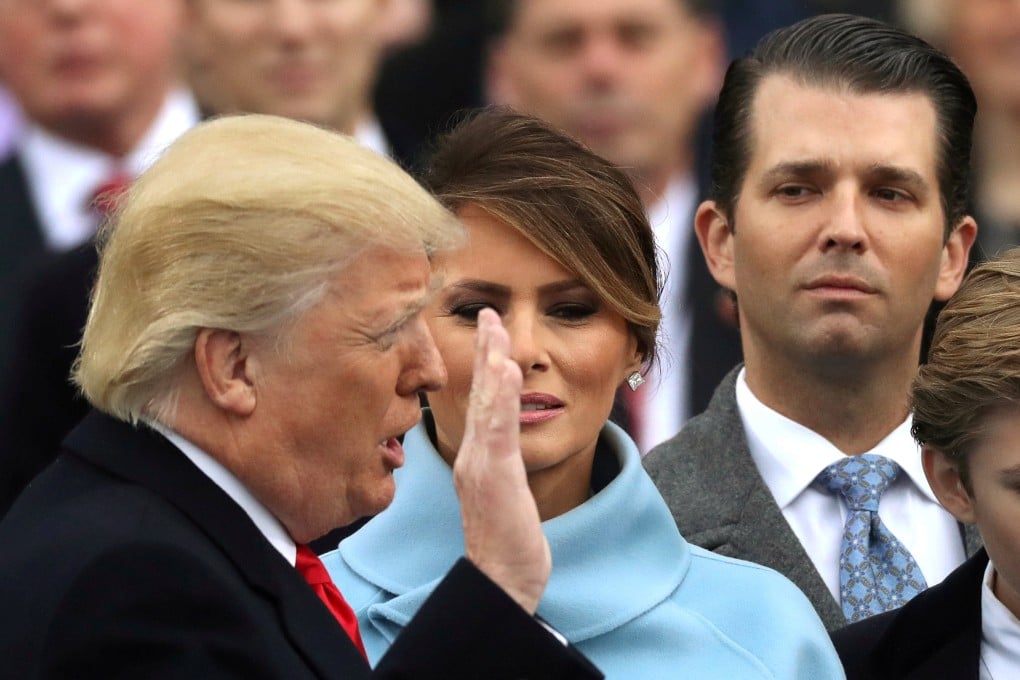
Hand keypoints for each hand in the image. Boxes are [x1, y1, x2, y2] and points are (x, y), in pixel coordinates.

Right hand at [453, 308, 549, 613]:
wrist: (499, 581)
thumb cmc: (504, 544)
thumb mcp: (503, 495)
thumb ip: (501, 465)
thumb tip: (505, 447)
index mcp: (476, 456)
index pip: (481, 401)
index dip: (484, 363)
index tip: (489, 328)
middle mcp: (473, 455)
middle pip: (480, 393)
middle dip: (485, 349)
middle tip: (489, 312)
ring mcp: (482, 465)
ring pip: (487, 404)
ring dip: (491, 362)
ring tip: (496, 327)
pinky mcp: (497, 478)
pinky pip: (500, 430)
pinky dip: (502, 397)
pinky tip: (507, 369)